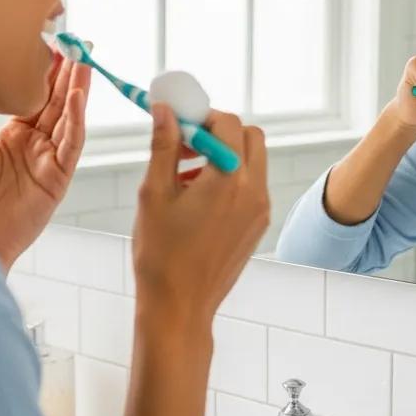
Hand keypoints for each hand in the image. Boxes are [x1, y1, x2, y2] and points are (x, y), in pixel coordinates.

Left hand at [0, 52, 90, 271]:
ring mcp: (49, 162)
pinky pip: (71, 145)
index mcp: (12, 138)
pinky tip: (77, 98)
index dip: (45, 76)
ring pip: (68, 120)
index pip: (35, 101)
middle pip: (56, 105)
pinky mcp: (59, 178)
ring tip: (84, 64)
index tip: (52, 48)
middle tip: (79, 47)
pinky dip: (76, 121)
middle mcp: (34, 147)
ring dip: (77, 92)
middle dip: (68, 76)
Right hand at [132, 105, 268, 332]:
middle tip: (184, 144)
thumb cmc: (161, 254)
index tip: (177, 124)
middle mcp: (254, 191)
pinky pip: (252, 186)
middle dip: (218, 132)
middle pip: (249, 137)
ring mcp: (261, 210)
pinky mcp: (259, 225)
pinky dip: (231, 178)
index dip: (201, 117)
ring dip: (224, 154)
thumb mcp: (154, 193)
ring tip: (185, 173)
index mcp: (229, 179)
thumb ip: (163, 146)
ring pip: (253, 161)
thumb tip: (165, 110)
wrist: (180, 305)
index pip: (227, 124)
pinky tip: (198, 197)